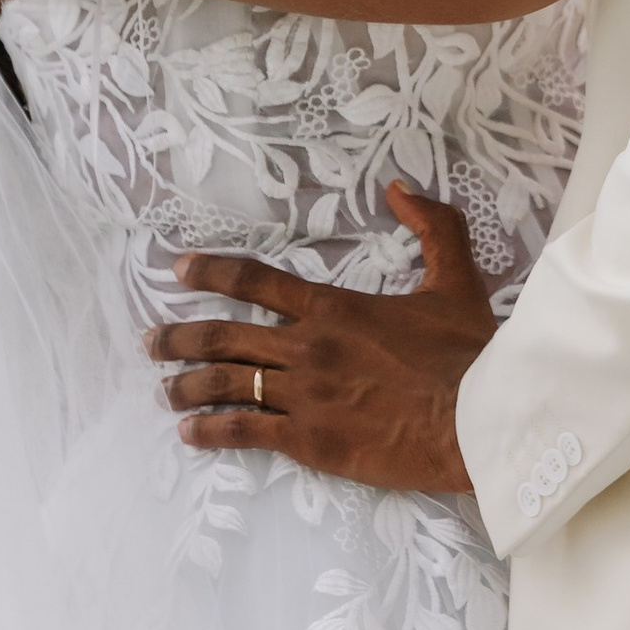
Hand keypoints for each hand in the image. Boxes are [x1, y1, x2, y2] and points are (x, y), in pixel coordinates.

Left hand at [145, 184, 495, 505]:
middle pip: (223, 335)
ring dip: (186, 385)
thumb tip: (400, 187)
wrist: (477, 421)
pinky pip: (244, 432)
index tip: (177, 269)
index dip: (211, 271)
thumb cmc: (467, 354)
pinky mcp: (309, 441)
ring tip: (164, 390)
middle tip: (152, 340)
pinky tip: (189, 433)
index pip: (256, 281)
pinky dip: (209, 431)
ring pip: (224, 384)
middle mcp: (307, 347)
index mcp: (333, 307)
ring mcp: (303, 396)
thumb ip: (432, 227)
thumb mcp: (455, 279)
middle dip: (178, 337)